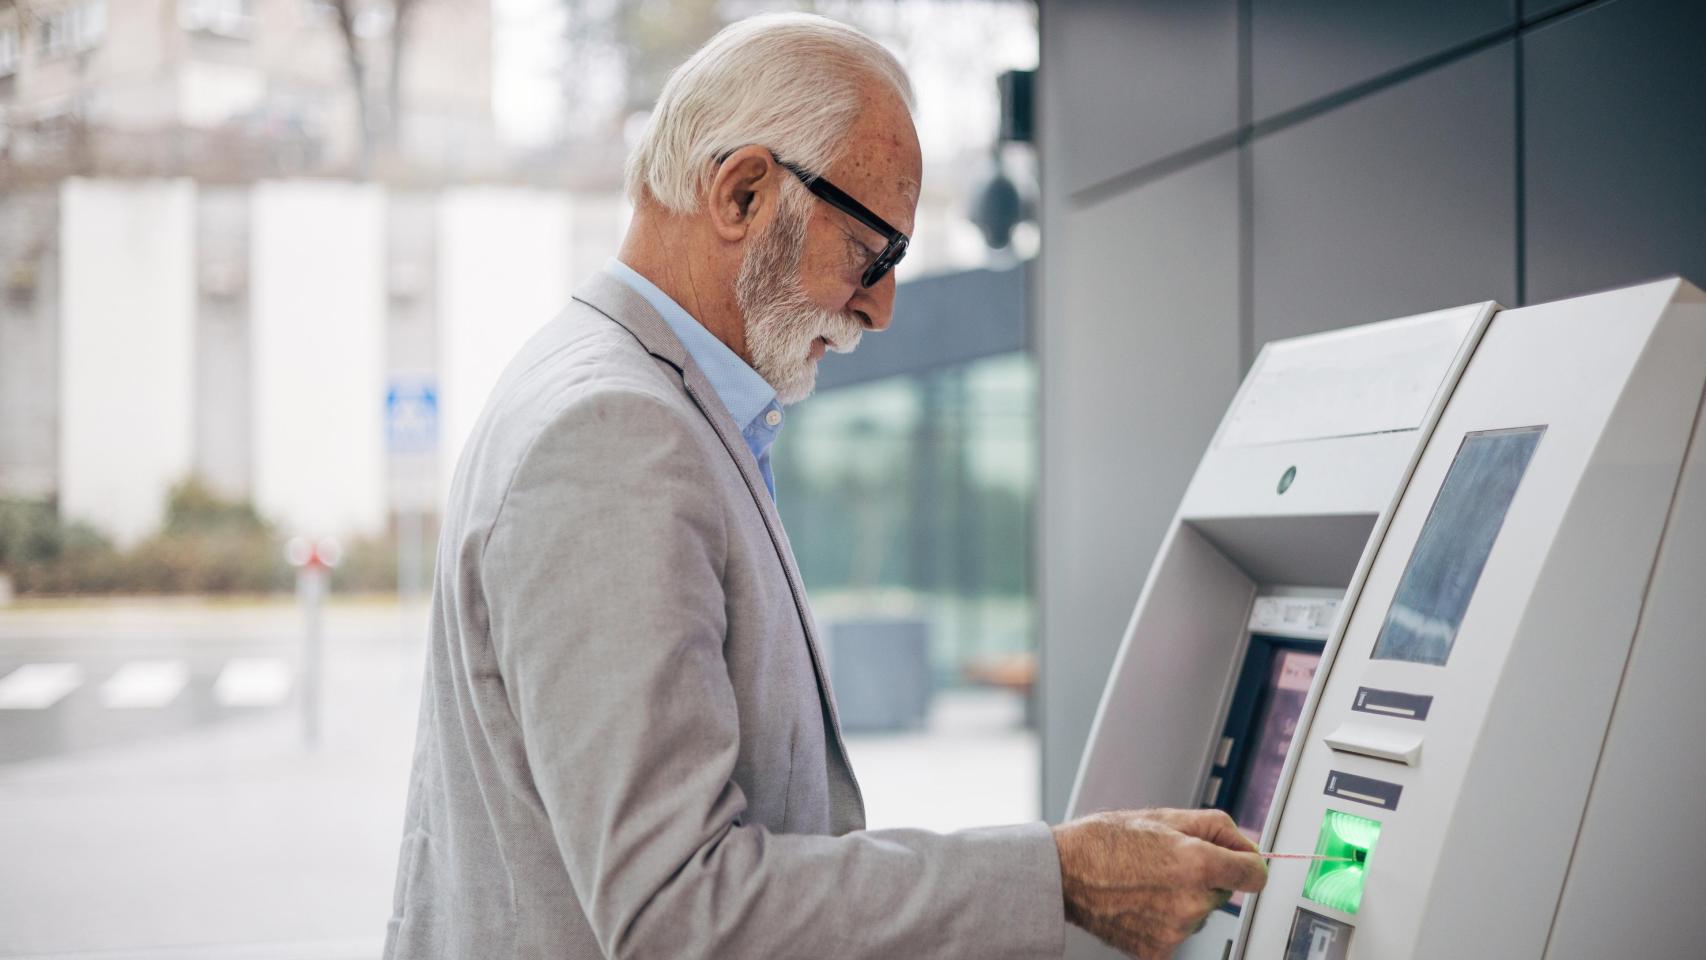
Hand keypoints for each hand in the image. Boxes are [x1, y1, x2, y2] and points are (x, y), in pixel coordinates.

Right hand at [1052, 808, 1267, 959]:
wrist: (1064, 872)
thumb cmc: (1105, 840)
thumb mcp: (1164, 816)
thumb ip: (1217, 828)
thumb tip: (1248, 846)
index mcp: (1198, 864)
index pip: (1256, 874)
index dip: (1248, 863)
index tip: (1240, 863)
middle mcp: (1191, 902)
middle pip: (1224, 893)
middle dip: (1207, 877)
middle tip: (1168, 863)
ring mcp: (1175, 932)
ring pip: (1199, 914)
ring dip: (1184, 900)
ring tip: (1147, 881)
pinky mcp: (1157, 951)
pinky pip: (1177, 934)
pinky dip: (1164, 920)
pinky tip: (1140, 902)